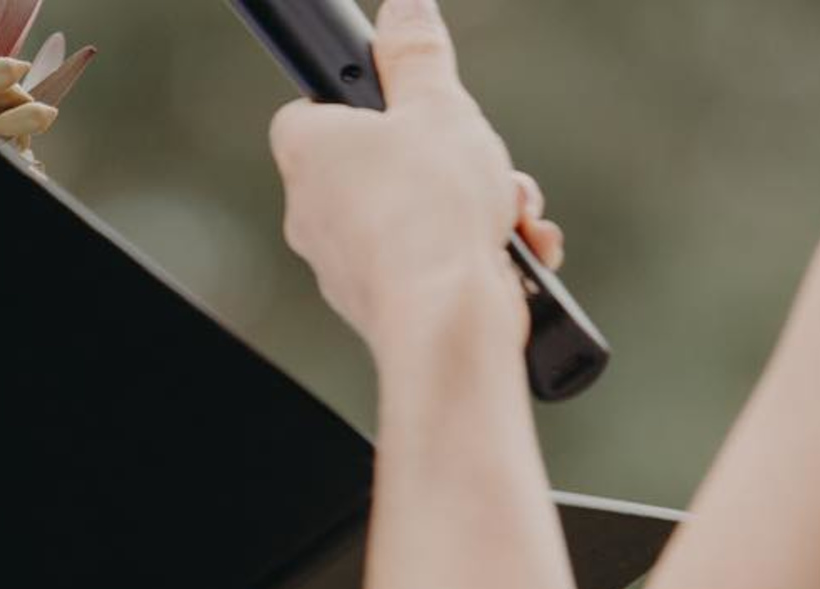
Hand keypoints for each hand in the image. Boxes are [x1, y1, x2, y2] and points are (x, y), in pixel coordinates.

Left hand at [271, 0, 562, 352]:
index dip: (363, 99)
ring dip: (473, 206)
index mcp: (309, 155)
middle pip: (382, 164)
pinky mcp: (386, 311)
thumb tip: (404, 7)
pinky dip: (474, 255)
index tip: (405, 100)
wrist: (446, 326)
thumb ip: (418, 51)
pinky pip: (431, 266)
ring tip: (506, 212)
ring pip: (415, 216)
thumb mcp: (437, 103)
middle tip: (479, 158)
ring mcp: (347, 270)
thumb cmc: (430, 213)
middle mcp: (314, 217)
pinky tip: (510, 255)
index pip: (314, 108)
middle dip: (445, 159)